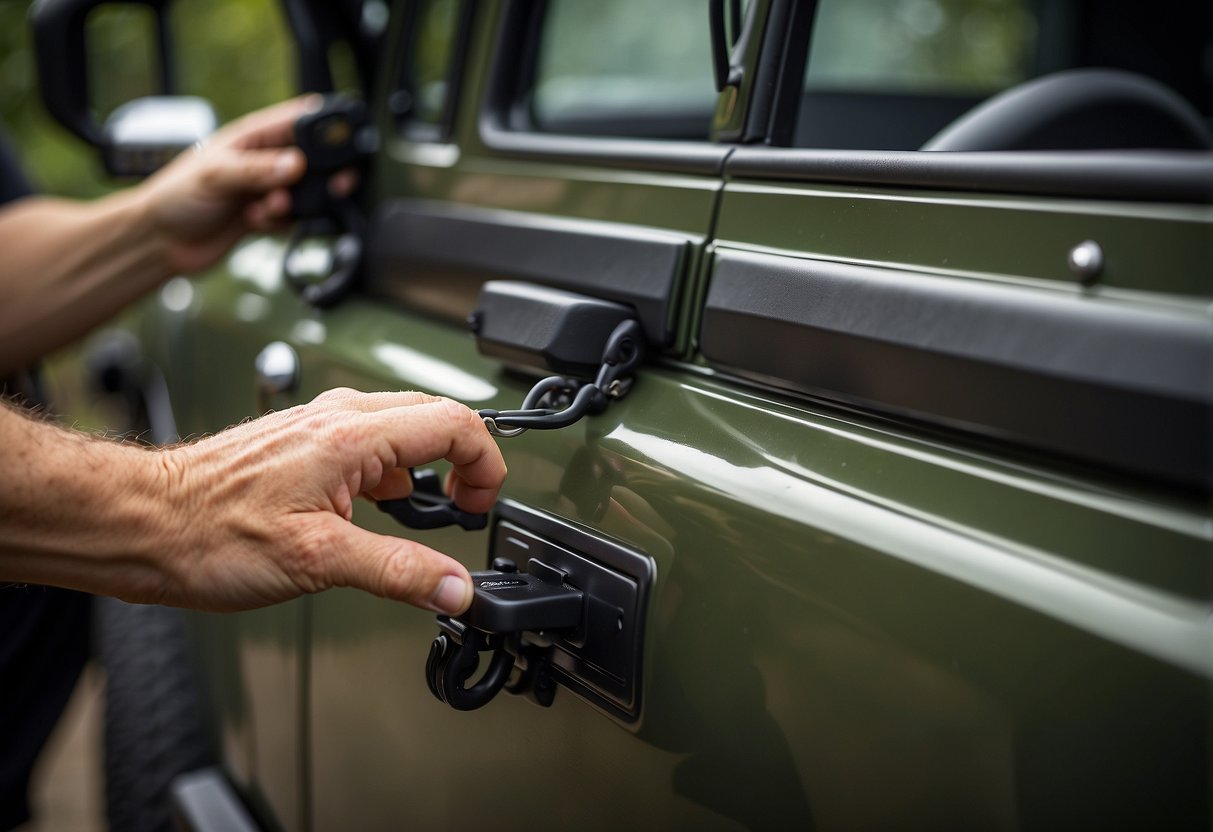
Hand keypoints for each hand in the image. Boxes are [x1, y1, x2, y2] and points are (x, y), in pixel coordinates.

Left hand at [135, 95, 354, 275]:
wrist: (160, 242)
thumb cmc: (175, 196)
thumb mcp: (215, 175)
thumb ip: (256, 170)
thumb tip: (297, 164)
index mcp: (252, 136)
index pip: (298, 119)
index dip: (325, 124)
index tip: (342, 140)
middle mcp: (264, 159)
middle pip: (313, 158)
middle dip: (322, 173)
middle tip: (332, 184)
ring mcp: (266, 188)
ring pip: (306, 191)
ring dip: (296, 203)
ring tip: (271, 207)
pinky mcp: (267, 216)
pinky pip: (293, 217)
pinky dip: (282, 222)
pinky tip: (257, 222)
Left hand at [149, 390, 505, 612]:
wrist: (139, 524)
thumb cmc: (206, 534)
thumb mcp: (318, 562)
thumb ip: (398, 572)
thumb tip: (455, 588)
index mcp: (351, 436)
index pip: (455, 423)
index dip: (486, 464)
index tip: (481, 505)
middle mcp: (336, 416)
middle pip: (435, 415)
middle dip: (465, 460)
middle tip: (465, 508)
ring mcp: (316, 424)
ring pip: (401, 425)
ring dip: (427, 465)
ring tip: (426, 512)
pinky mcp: (299, 440)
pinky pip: (368, 440)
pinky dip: (391, 469)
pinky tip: (374, 509)